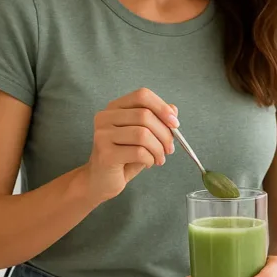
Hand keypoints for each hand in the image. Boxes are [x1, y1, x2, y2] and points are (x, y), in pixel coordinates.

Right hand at [81, 89, 177, 204]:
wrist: (101, 181)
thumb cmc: (124, 157)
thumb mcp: (144, 136)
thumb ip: (157, 120)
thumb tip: (173, 109)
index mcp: (115, 107)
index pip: (142, 95)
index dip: (162, 107)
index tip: (175, 124)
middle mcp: (105, 117)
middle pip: (145, 115)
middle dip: (165, 134)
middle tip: (169, 149)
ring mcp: (102, 134)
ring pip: (143, 134)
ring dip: (158, 149)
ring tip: (159, 158)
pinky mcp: (105, 153)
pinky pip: (138, 152)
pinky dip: (150, 159)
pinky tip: (148, 163)